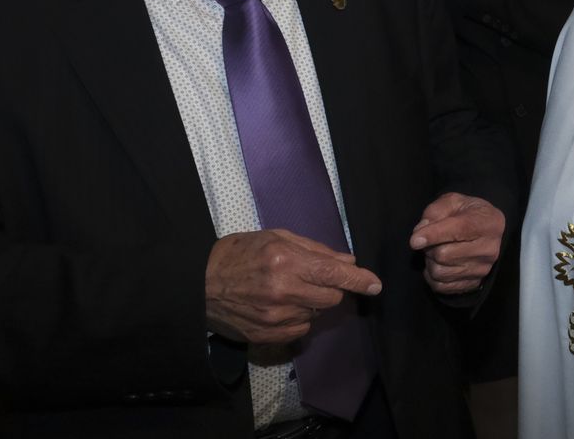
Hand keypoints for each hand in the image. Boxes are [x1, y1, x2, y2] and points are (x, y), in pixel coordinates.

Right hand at [205, 229, 381, 344]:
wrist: (198, 282)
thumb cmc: (239, 253)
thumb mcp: (277, 238)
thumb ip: (316, 250)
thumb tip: (348, 262)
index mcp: (286, 262)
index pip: (334, 274)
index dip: (359, 280)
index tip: (375, 285)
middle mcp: (283, 291)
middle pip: (331, 297)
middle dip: (330, 288)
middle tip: (310, 278)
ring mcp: (274, 317)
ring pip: (316, 313)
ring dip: (311, 302)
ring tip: (287, 290)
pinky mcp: (266, 335)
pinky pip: (300, 329)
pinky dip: (297, 318)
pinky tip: (279, 306)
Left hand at [410, 192, 506, 293]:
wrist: (486, 229)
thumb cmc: (467, 213)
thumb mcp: (453, 201)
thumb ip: (435, 211)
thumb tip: (420, 232)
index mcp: (488, 222)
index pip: (458, 230)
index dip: (433, 235)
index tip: (414, 241)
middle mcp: (489, 248)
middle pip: (443, 254)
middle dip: (430, 247)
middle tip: (431, 240)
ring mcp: (483, 268)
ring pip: (440, 272)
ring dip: (430, 262)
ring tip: (437, 251)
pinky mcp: (474, 283)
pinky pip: (441, 287)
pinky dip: (432, 277)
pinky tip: (438, 265)